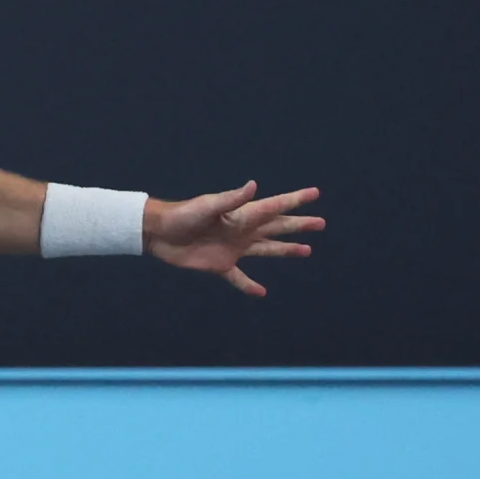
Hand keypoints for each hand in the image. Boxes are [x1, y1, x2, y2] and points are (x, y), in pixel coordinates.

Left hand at [146, 181, 322, 297]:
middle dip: (299, 225)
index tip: (315, 193)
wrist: (159, 233)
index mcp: (242, 215)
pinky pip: (239, 278)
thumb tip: (254, 186)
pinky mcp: (220, 265)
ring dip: (286, 250)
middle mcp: (242, 231)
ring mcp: (233, 249)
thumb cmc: (183, 215)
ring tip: (306, 251)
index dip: (295, 201)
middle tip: (320, 223)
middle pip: (277, 228)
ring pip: (266, 250)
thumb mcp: (208, 206)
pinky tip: (262, 292)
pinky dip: (249, 286)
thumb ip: (232, 199)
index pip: (275, 207)